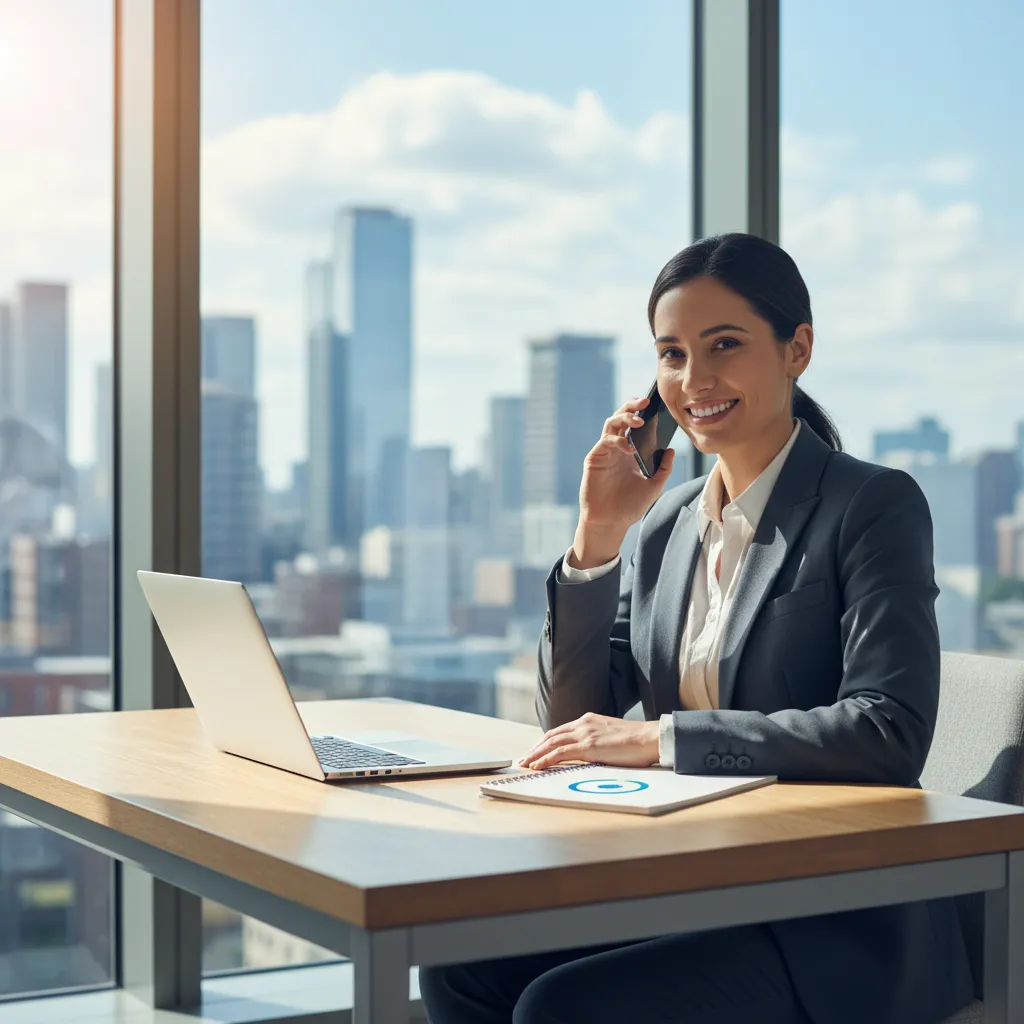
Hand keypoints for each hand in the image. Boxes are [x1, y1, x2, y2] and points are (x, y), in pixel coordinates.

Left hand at [518, 713, 660, 769]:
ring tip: (526, 764)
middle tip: (525, 758)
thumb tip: (593, 752)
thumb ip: (599, 740)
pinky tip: (537, 766)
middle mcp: (583, 724)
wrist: (650, 738)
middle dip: (536, 748)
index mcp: (589, 720)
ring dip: (536, 754)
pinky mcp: (588, 746)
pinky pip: (559, 753)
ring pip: (551, 743)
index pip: (561, 731)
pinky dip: (545, 759)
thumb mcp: (612, 736)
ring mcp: (584, 733)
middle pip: (551, 735)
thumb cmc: (637, 741)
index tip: (536, 751)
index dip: (546, 742)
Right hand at [577, 396, 675, 535]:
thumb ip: (664, 469)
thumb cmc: (629, 506)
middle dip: (631, 407)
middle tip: (645, 402)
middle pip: (621, 418)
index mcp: (630, 452)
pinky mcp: (594, 458)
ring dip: (624, 418)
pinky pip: (604, 441)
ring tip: (638, 421)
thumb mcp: (654, 487)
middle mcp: (617, 448)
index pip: (634, 425)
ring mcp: (605, 452)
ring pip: (610, 424)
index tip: (655, 405)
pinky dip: (617, 440)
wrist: (610, 522)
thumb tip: (671, 450)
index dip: (642, 413)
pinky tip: (628, 448)